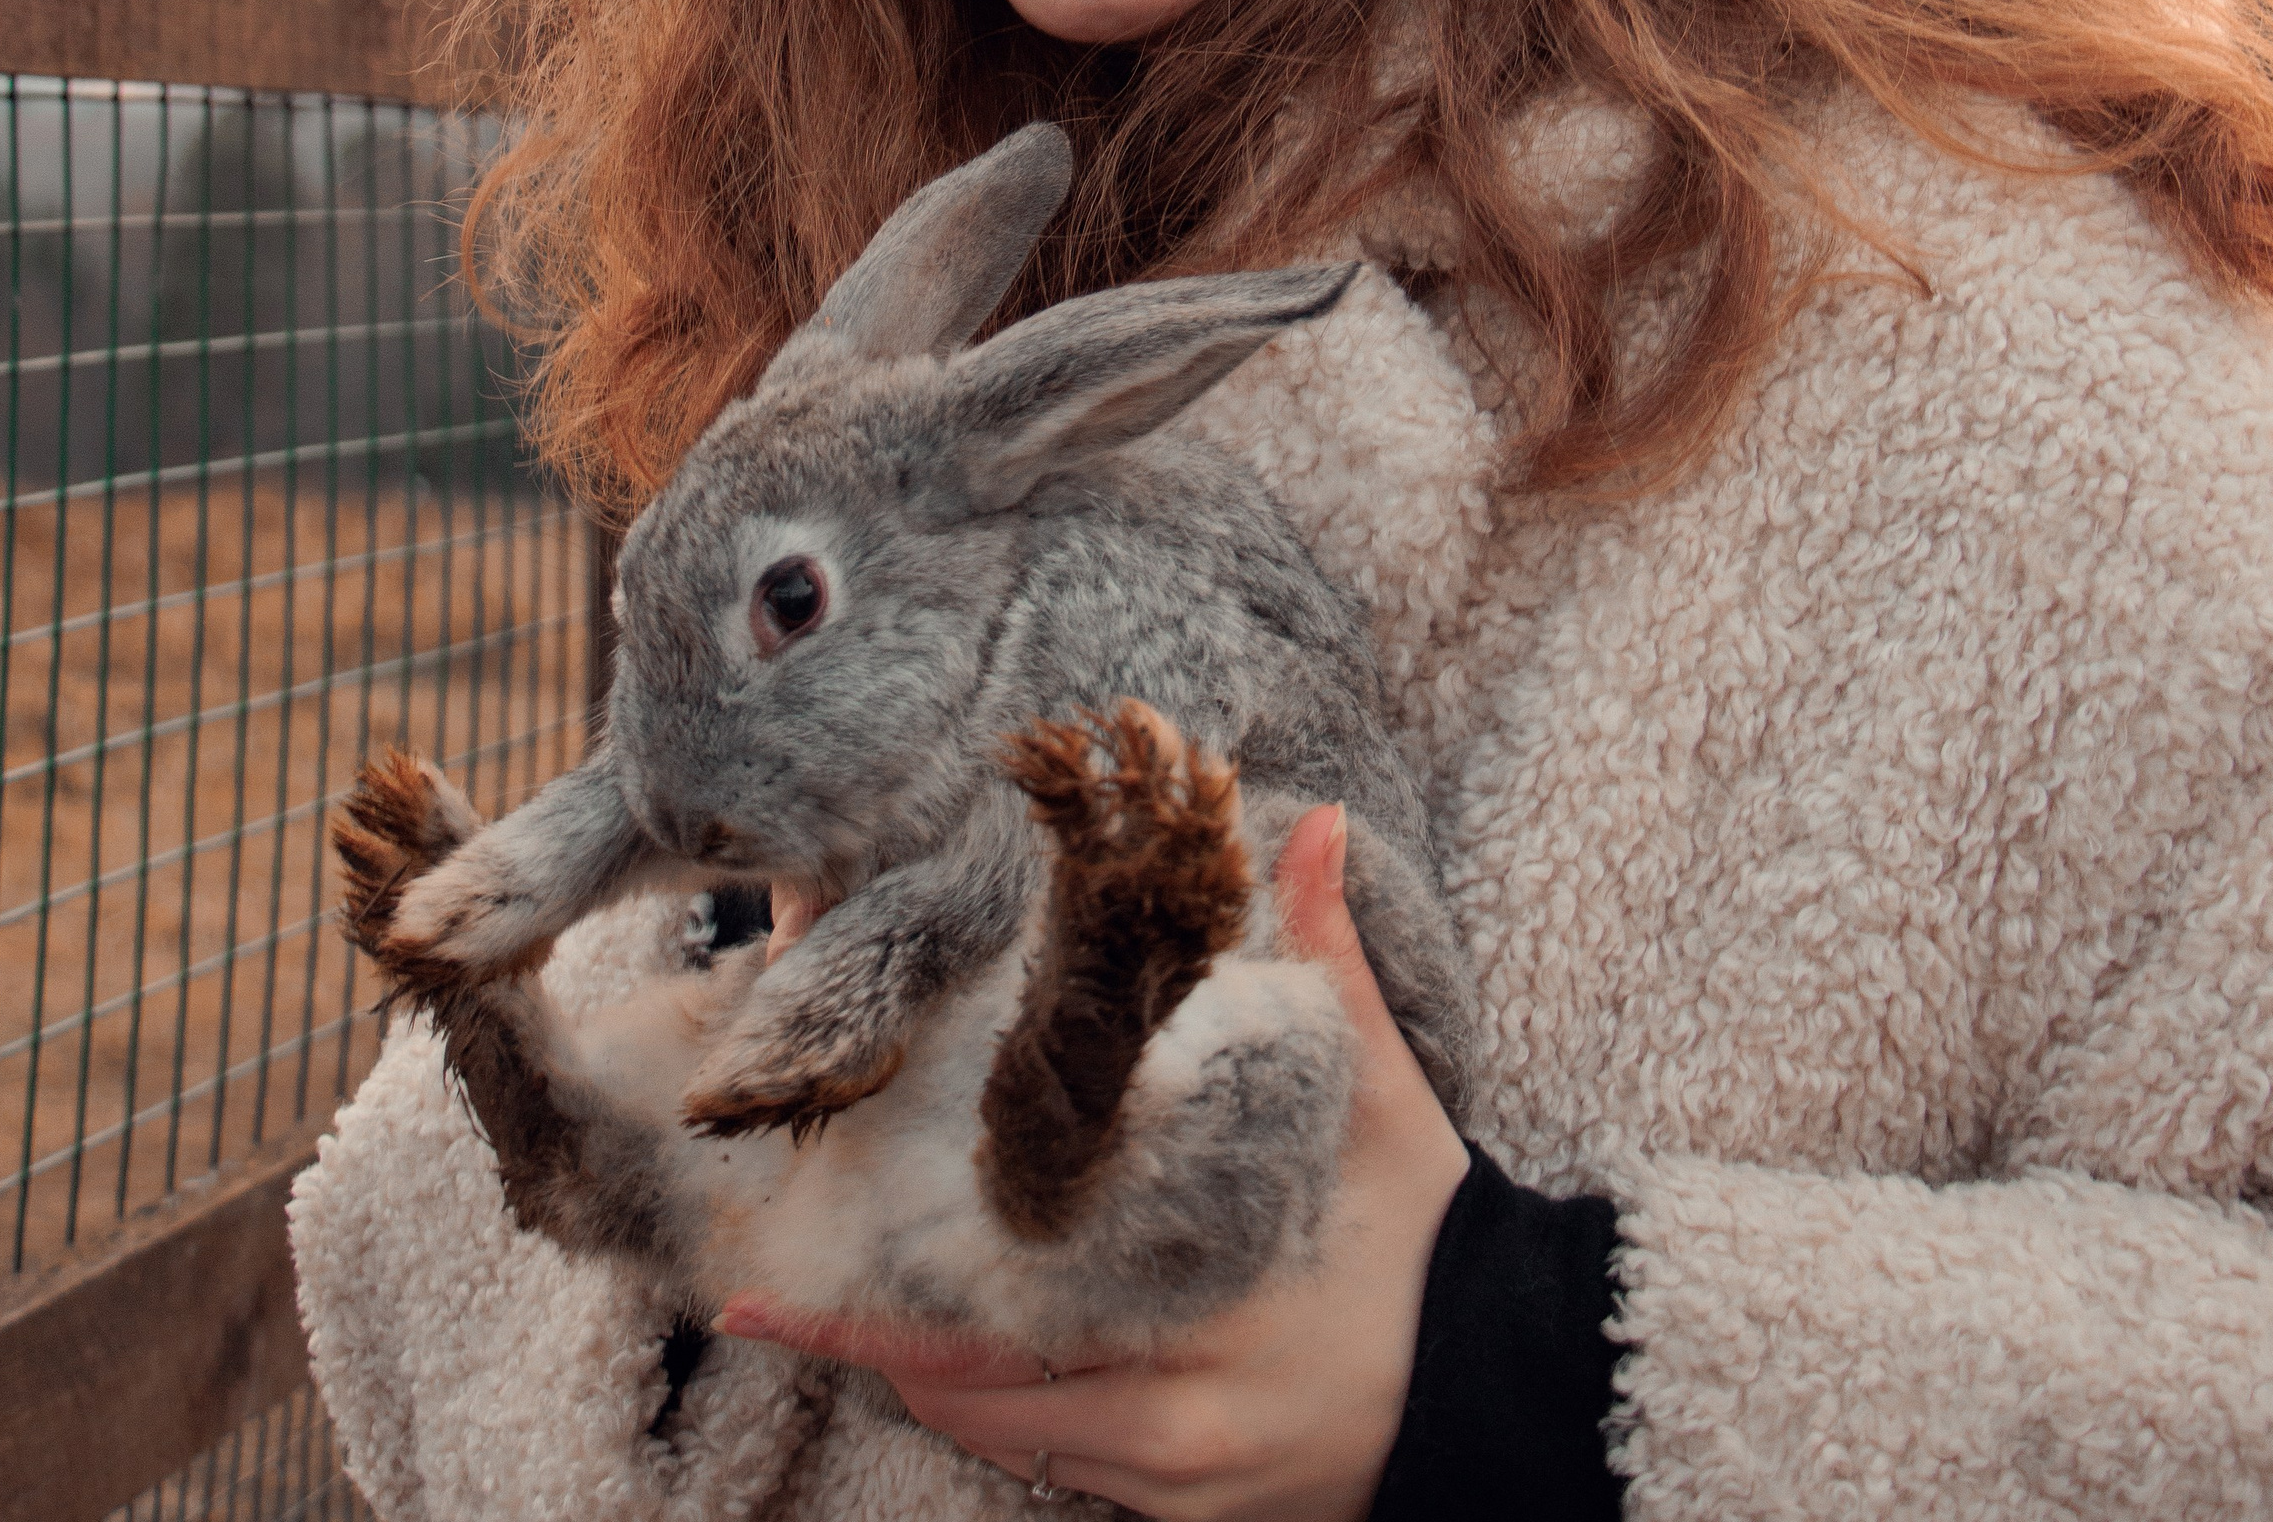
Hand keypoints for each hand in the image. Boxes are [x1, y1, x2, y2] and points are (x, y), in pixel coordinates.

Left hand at [715, 803, 1469, 1520]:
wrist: (1511, 1381)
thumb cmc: (1433, 1237)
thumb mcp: (1385, 1097)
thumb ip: (1331, 958)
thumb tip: (1319, 821)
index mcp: (1190, 1339)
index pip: (987, 1348)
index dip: (867, 1329)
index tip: (761, 1304)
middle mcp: (1165, 1440)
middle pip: (971, 1409)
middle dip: (876, 1351)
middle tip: (777, 1298)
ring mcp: (1176, 1491)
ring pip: (1009, 1445)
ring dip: (938, 1380)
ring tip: (853, 1314)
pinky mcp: (1191, 1516)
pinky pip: (1064, 1472)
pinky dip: (1010, 1414)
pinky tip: (975, 1353)